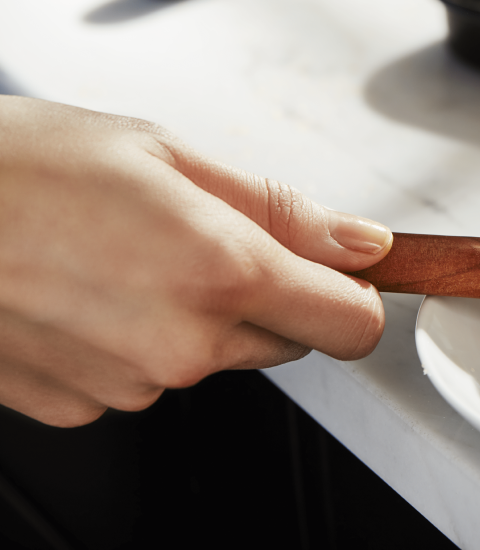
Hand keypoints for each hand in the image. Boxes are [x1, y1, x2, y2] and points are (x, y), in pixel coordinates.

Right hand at [0, 97, 390, 426]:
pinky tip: (83, 289)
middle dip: (263, 293)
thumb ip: (279, 207)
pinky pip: (144, 377)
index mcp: (221, 272)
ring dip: (192, 314)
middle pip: (283, 339)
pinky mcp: (78, 409)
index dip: (357, 294)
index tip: (342, 270)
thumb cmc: (19, 167)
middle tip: (193, 233)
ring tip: (120, 252)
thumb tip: (362, 242)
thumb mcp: (168, 154)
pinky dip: (132, 339)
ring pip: (210, 356)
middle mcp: (182, 345)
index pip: (353, 324)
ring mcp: (127, 386)